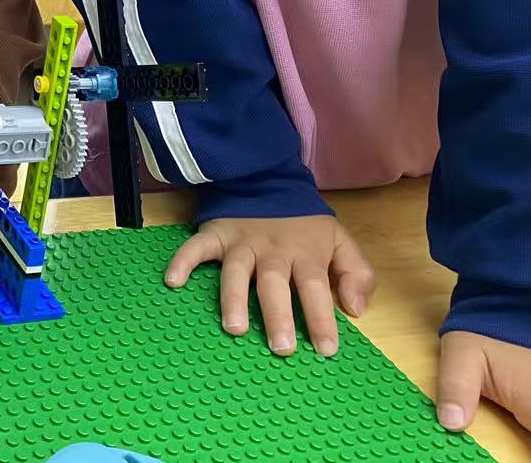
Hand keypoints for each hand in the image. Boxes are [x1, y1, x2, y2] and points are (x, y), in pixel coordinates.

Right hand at [164, 215, 374, 356]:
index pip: (314, 287)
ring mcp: (241, 242)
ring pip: (236, 270)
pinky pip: (196, 247)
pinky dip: (183, 261)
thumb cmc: (305, 224)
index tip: (325, 349)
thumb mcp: (340, 242)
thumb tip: (356, 309)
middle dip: (278, 315)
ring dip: (234, 297)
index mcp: (305, 253)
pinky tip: (174, 281)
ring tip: (234, 328)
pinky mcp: (215, 234)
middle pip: (274, 282)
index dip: (321, 317)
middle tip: (281, 347)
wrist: (268, 180)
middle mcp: (272, 250)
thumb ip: (356, 274)